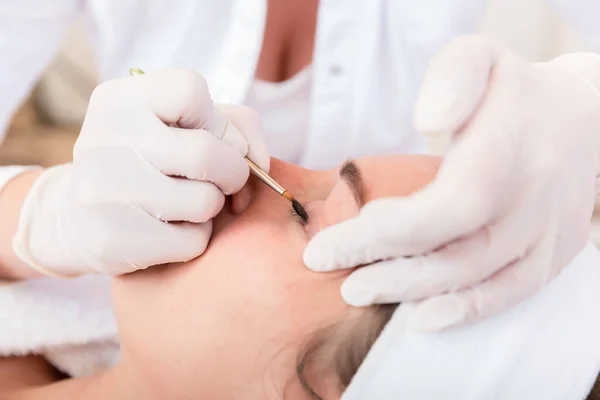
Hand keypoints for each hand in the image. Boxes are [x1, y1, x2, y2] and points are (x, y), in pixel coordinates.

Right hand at [13, 68, 268, 275]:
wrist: (81, 216)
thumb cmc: (150, 161)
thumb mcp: (182, 124)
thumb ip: (236, 125)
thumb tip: (257, 164)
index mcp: (121, 100)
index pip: (190, 90)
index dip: (218, 121)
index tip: (213, 138)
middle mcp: (104, 140)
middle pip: (207, 153)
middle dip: (232, 172)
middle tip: (223, 181)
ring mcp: (102, 192)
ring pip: (205, 202)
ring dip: (212, 206)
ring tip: (188, 202)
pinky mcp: (112, 240)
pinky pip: (192, 242)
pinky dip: (195, 238)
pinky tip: (171, 228)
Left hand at [304, 35, 599, 330]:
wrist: (583, 119)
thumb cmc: (514, 91)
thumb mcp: (482, 57)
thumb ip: (453, 77)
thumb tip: (426, 119)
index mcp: (513, 148)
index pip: (453, 203)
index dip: (396, 229)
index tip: (340, 235)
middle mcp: (535, 197)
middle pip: (459, 249)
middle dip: (390, 267)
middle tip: (333, 272)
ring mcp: (548, 232)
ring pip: (479, 277)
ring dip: (414, 292)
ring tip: (357, 291)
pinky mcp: (552, 254)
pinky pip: (511, 293)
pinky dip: (465, 310)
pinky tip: (419, 319)